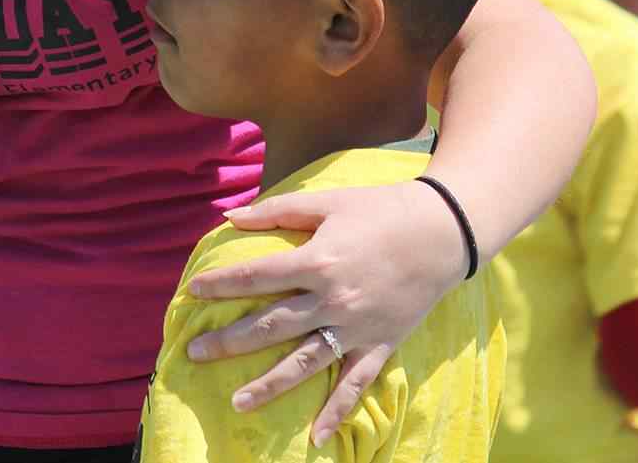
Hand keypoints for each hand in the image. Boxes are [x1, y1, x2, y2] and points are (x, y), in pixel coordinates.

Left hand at [184, 180, 465, 446]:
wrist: (443, 232)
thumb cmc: (380, 210)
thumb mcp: (328, 201)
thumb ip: (278, 209)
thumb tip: (230, 216)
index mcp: (318, 260)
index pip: (257, 276)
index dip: (222, 284)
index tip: (194, 291)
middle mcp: (333, 299)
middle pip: (271, 326)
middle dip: (229, 342)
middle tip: (194, 353)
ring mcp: (357, 327)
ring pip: (305, 363)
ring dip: (269, 385)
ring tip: (237, 402)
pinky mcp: (380, 343)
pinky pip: (356, 383)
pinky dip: (338, 412)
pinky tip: (316, 437)